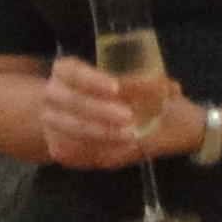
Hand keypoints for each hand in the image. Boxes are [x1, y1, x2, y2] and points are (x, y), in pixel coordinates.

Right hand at [40, 54, 176, 169]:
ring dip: (101, 132)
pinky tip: (121, 147)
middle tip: (127, 116)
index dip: (93, 80)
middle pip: (71, 101)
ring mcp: (50, 122)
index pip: (73, 71)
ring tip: (129, 134)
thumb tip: (171, 88)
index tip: (117, 87)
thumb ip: (148, 85)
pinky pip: (73, 151)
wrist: (91, 118)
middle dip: (99, 110)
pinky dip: (97, 149)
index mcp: (66, 71)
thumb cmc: (120, 94)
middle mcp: (53, 94)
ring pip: (71, 129)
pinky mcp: (58, 148)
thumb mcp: (134, 84)